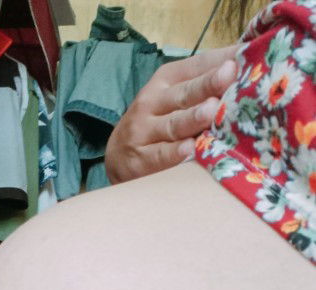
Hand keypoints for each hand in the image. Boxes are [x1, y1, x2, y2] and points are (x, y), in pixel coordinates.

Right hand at [105, 45, 238, 183]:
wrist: (117, 157)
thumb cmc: (156, 123)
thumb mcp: (172, 97)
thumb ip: (201, 85)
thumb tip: (243, 68)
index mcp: (164, 81)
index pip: (193, 67)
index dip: (217, 62)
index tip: (242, 57)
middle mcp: (152, 102)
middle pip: (183, 94)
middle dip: (206, 84)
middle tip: (229, 74)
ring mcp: (143, 132)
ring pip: (172, 125)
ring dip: (192, 118)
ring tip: (212, 111)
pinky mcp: (139, 160)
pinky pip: (159, 155)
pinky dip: (174, 154)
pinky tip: (189, 150)